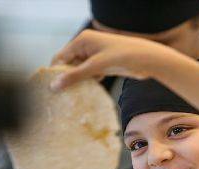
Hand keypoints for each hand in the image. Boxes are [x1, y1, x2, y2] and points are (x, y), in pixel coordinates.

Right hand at [50, 30, 179, 90]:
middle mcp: (87, 46)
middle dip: (65, 79)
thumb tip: (54, 85)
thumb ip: (76, 75)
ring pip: (79, 71)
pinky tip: (85, 94)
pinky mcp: (104, 65)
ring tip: (70, 98)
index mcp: (82, 40)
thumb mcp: (97, 66)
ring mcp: (96, 56)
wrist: (148, 59)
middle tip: (59, 97)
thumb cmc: (123, 56)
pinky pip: (90, 75)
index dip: (54, 72)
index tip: (49, 90)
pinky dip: (88, 83)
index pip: (60, 57)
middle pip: (69, 65)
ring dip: (77, 83)